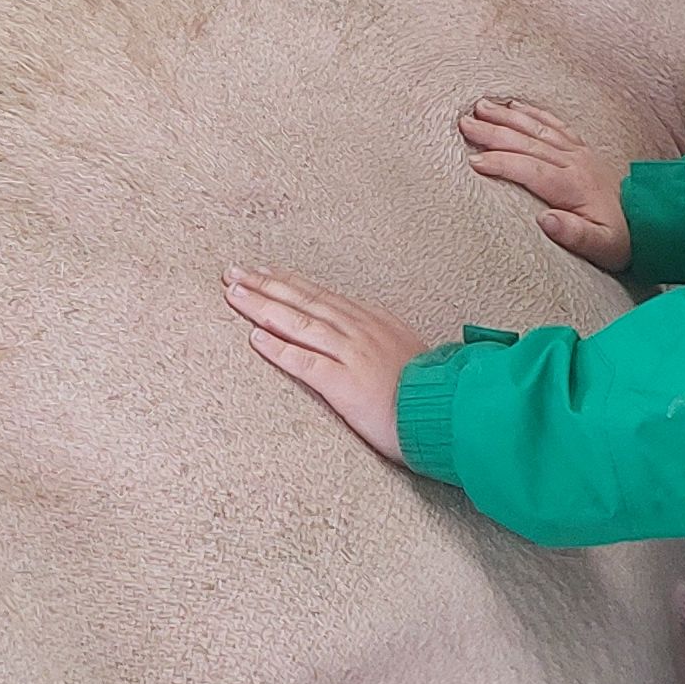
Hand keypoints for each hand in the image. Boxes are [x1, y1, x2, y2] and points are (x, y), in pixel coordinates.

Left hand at [223, 271, 421, 460]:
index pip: (321, 295)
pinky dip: (279, 349)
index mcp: (372, 321)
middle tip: (234, 272)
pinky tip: (255, 339)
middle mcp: (358, 331)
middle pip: (303, 301)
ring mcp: (351, 354)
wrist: (451, 412)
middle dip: (265, 284)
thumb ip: (380, 336)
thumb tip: (363, 328)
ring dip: (264, 307)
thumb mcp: (406, 350)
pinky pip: (306, 362)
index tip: (264, 271)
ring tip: (234, 295)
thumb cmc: (431, 389)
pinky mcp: (346, 383)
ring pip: (299, 323)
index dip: (289, 281)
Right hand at [458, 93, 630, 270]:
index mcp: (572, 185)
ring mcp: (577, 152)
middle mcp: (574, 162)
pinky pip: (553, 124)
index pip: (529, 169)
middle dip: (494, 132)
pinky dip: (532, 112)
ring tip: (479, 106)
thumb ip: (574, 234)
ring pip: (536, 128)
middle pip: (527, 142)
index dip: (501, 163)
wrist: (648, 223)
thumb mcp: (600, 247)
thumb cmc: (619, 240)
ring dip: (507, 116)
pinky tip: (514, 105)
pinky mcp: (581, 149)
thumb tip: (546, 220)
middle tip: (464, 124)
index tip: (473, 161)